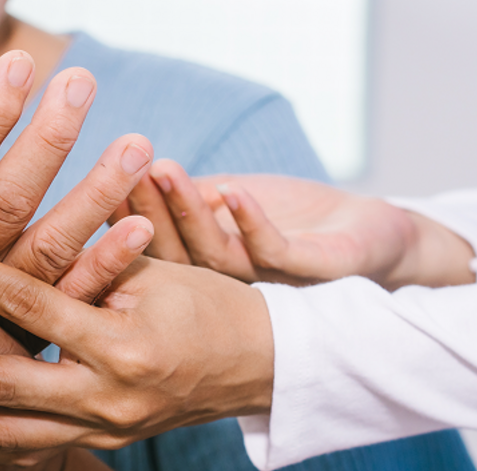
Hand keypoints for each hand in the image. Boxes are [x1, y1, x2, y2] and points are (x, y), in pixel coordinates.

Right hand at [0, 50, 124, 306]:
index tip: (20, 66)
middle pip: (9, 202)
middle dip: (48, 140)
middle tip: (82, 81)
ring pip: (50, 248)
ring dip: (94, 195)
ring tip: (138, 144)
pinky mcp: (23, 336)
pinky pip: (70, 299)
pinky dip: (107, 265)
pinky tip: (142, 226)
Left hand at [0, 228, 273, 453]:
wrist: (266, 366)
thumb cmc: (213, 300)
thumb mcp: (159, 270)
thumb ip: (87, 257)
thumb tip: (15, 220)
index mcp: (126, 345)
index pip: (31, 304)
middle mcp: (109, 398)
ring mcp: (101, 430)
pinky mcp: (96, 443)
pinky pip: (18, 448)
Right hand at [113, 160, 473, 288]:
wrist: (380, 239)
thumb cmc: (300, 220)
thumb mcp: (233, 200)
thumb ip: (189, 197)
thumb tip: (124, 179)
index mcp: (205, 278)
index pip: (151, 252)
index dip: (122, 222)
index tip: (96, 185)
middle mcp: (231, 292)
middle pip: (174, 259)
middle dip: (144, 215)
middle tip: (119, 178)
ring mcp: (270, 286)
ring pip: (217, 257)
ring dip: (188, 213)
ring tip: (160, 172)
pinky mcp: (313, 273)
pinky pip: (275, 252)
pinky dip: (251, 222)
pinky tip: (232, 192)